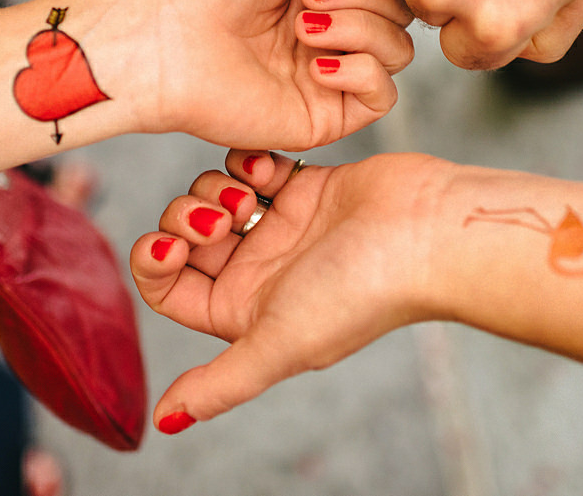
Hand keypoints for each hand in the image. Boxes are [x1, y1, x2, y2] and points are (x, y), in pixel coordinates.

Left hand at [126, 0, 412, 148]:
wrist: (162, 35)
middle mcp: (321, 34)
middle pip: (395, 12)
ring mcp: (323, 76)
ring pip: (396, 50)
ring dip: (361, 27)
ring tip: (303, 25)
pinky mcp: (320, 115)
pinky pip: (381, 97)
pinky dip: (363, 71)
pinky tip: (318, 61)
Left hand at [131, 151, 450, 429]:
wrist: (427, 234)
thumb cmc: (362, 294)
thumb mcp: (280, 344)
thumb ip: (221, 383)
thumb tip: (164, 422)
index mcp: (245, 313)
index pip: (168, 287)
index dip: (156, 261)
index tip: (173, 245)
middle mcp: (259, 272)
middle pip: (184, 235)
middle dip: (186, 216)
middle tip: (222, 216)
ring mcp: (281, 226)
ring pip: (212, 194)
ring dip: (215, 186)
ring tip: (248, 193)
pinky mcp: (303, 185)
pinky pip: (250, 163)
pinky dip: (247, 160)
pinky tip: (269, 168)